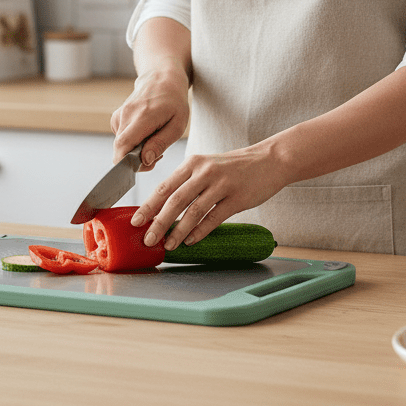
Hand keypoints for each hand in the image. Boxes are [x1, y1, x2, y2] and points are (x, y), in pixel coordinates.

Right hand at [110, 62, 189, 169]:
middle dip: (136, 160)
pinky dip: (132, 143)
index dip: (126, 162)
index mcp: (143, 116)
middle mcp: (127, 114)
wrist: (162, 78)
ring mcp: (120, 114)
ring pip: (121, 145)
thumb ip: (160, 143)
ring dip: (135, 151)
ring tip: (154, 142)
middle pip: (120, 148)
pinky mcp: (117, 117)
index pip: (123, 144)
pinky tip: (145, 135)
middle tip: (156, 156)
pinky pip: (121, 138)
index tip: (141, 167)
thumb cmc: (174, 102)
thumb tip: (144, 160)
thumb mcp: (177, 124)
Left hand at [130, 142, 286, 248]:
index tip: (136, 220)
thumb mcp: (207, 166)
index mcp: (193, 163)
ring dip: (178, 230)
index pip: (164, 186)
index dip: (149, 205)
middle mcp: (204, 172)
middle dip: (158, 221)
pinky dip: (200, 231)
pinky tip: (191, 241)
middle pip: (175, 199)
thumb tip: (164, 207)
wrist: (269, 160)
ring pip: (193, 210)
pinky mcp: (237, 198)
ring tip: (168, 245)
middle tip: (147, 238)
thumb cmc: (234, 167)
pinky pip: (214, 217)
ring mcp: (221, 184)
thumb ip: (188, 182)